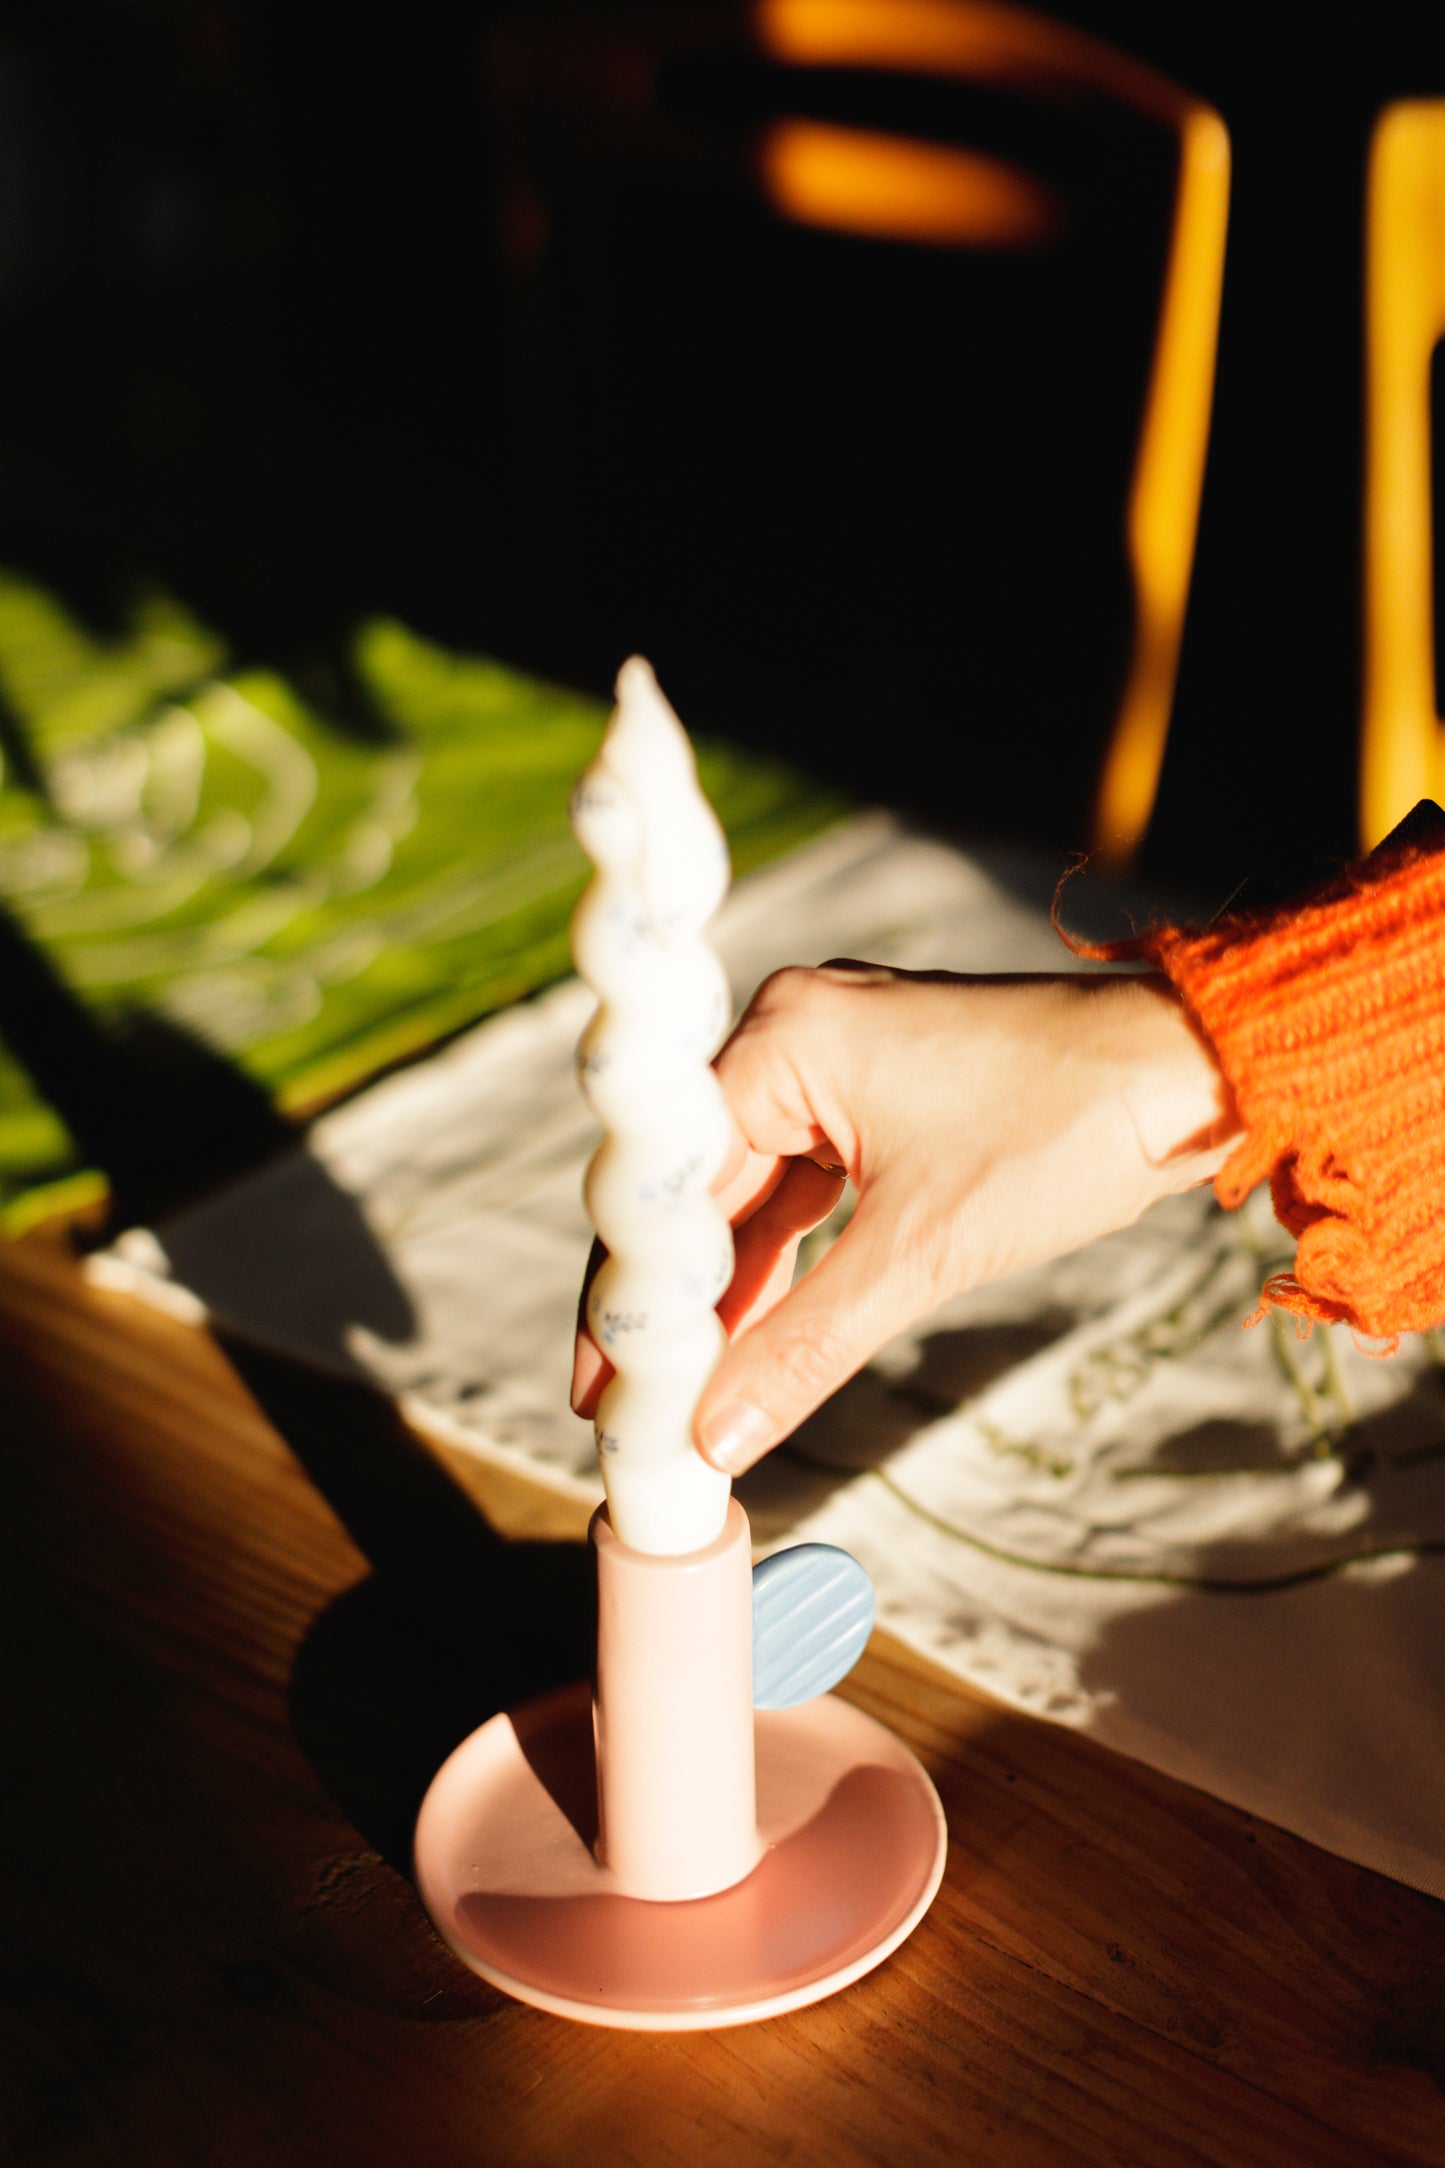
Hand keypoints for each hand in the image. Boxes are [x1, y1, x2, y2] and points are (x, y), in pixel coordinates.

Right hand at [572, 962, 1237, 1476]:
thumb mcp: (921, 1252)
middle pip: (698, 1188)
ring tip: (684, 1394)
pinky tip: (751, 1338)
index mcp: (783, 1038)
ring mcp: (833, 1058)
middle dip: (675, 1303)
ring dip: (728, 1291)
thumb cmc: (1065, 1129)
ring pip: (749, 1194)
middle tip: (630, 1408)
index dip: (635, 1299)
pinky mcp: (875, 1089)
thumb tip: (716, 1438)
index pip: (672, 1185)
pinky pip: (800, 1183)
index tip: (602, 1390)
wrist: (1188, 1073)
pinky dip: (784, 1259)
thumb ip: (803, 1346)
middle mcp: (791, 1030)